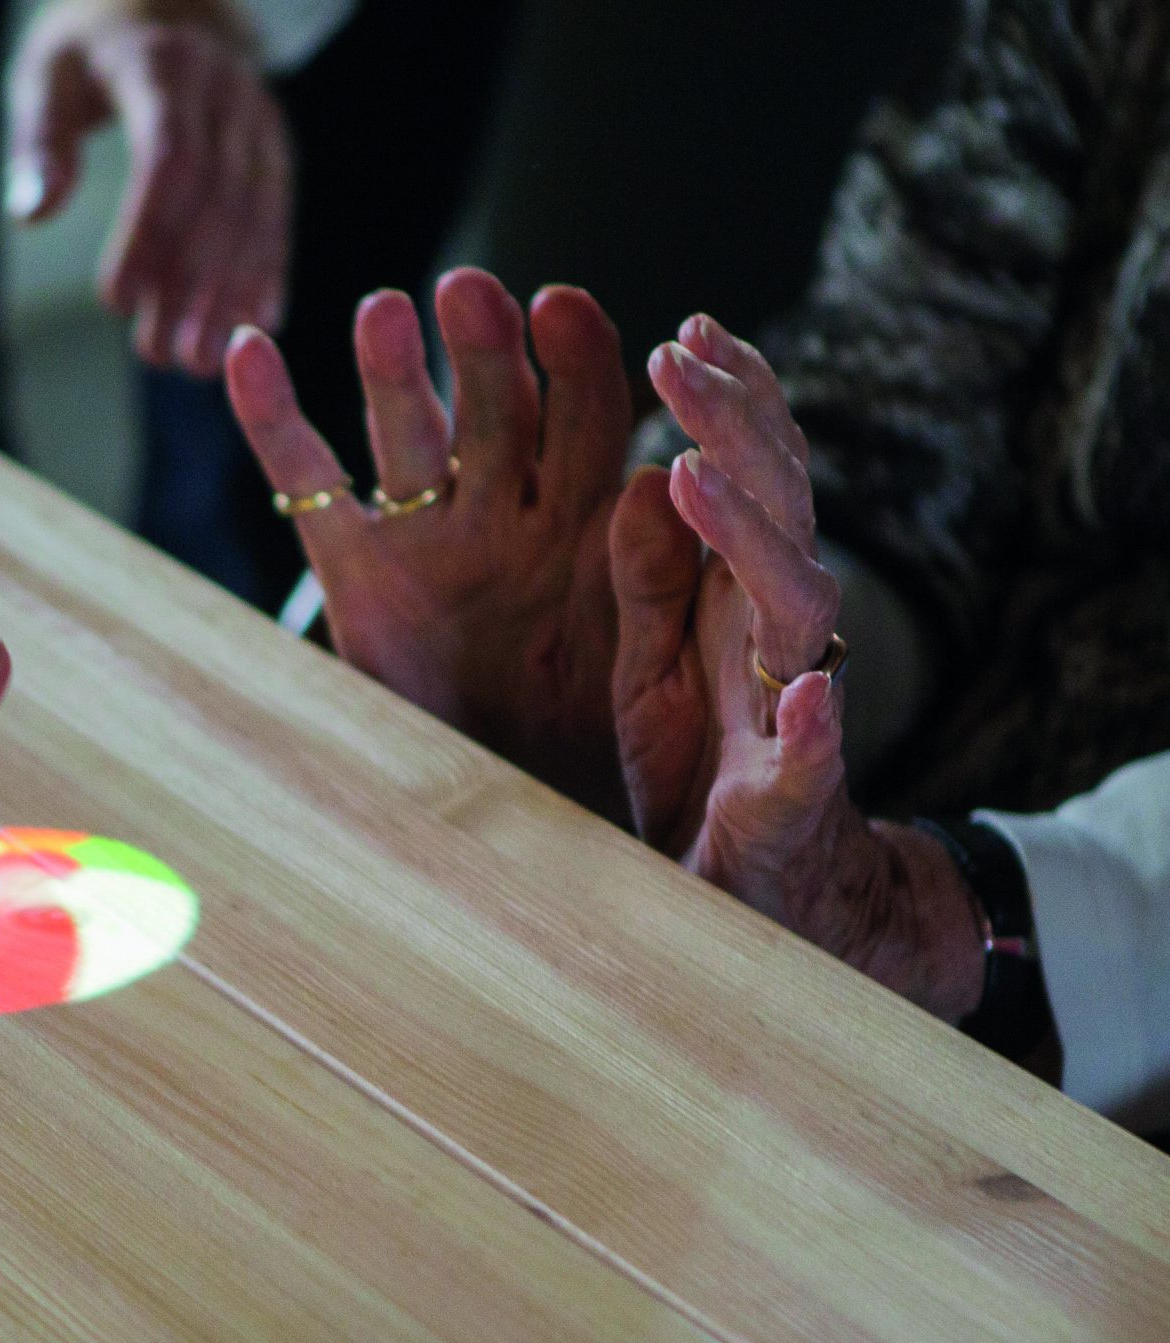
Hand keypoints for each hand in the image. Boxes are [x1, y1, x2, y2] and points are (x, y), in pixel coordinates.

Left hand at [7, 0, 290, 374]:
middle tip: (164, 357)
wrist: (166, 3)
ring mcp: (258, 117)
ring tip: (198, 361)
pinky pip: (279, 212)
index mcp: (162, 65)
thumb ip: (39, 141)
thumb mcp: (47, 74)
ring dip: (230, 292)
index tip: (116, 303)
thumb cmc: (92, 51)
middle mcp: (224, 89)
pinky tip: (255, 325)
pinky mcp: (275, 144)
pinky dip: (267, 270)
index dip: (147, 234)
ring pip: (255, 212)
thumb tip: (32, 213)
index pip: (168, 157)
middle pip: (217, 196)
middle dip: (191, 283)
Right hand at [227, 271, 633, 811]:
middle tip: (468, 292)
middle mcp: (507, 516)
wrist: (515, 828)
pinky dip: (275, 419)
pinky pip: (308, 486)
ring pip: (407, 431)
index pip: (590, 417)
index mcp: (588, 526)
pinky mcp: (354, 576)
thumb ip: (647, 575)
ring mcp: (427, 539)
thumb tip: (649, 481)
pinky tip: (247, 354)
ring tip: (386, 312)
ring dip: (393, 368)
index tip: (562, 307)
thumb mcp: (640, 660)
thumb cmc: (596, 749)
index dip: (577, 360)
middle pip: (495, 406)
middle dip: (482, 347)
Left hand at [610, 316, 982, 1018]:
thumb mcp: (649, 666)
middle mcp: (776, 640)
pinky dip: (814, 728)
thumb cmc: (699, 773)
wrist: (761, 895)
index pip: (746, 481)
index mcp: (735, 605)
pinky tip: (808, 693)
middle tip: (678, 357)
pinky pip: (811, 760)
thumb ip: (650, 580)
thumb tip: (643, 478)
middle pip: (775, 512)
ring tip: (700, 472)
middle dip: (731, 429)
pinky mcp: (790, 801)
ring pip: (794, 605)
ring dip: (752, 537)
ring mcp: (791, 713)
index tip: (686, 331)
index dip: (726, 405)